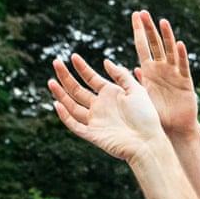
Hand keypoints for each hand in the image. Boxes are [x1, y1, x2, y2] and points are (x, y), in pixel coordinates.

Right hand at [49, 55, 167, 164]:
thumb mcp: (136, 90)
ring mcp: (95, 121)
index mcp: (110, 94)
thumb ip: (121, 76)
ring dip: (61, 94)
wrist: (148, 142)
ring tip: (51, 81)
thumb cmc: (146, 117)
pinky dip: (65, 116)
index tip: (73, 56)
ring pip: (72, 106)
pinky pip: (75, 125)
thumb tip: (105, 61)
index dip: (82, 68)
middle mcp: (100, 106)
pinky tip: (58, 104)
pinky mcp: (93, 135)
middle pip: (77, 90)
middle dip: (66, 77)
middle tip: (55, 62)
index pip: (91, 78)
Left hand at [131, 11, 198, 135]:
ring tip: (162, 22)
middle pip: (155, 44)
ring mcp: (174, 74)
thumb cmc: (156, 114)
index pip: (143, 46)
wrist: (173, 129)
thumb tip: (115, 65)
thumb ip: (131, 79)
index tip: (135, 14)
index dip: (140, 30)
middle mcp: (162, 69)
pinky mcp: (185, 83)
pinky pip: (183, 67)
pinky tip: (179, 44)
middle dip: (149, 29)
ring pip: (170, 51)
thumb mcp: (140, 95)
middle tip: (143, 13)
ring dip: (167, 37)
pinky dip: (182, 56)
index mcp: (150, 70)